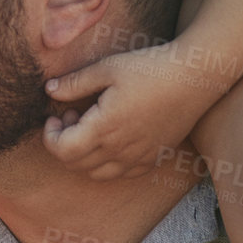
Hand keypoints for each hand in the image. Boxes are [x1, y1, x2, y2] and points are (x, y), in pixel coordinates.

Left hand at [42, 40, 225, 180]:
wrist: (193, 78)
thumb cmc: (149, 68)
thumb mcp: (106, 68)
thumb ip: (74, 83)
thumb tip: (49, 90)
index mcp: (105, 128)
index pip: (63, 151)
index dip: (50, 137)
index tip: (54, 116)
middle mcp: (120, 150)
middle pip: (76, 165)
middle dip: (64, 143)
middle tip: (72, 115)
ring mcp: (138, 158)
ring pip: (97, 174)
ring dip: (84, 155)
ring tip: (90, 126)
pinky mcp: (153, 159)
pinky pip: (122, 174)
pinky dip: (107, 163)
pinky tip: (112, 137)